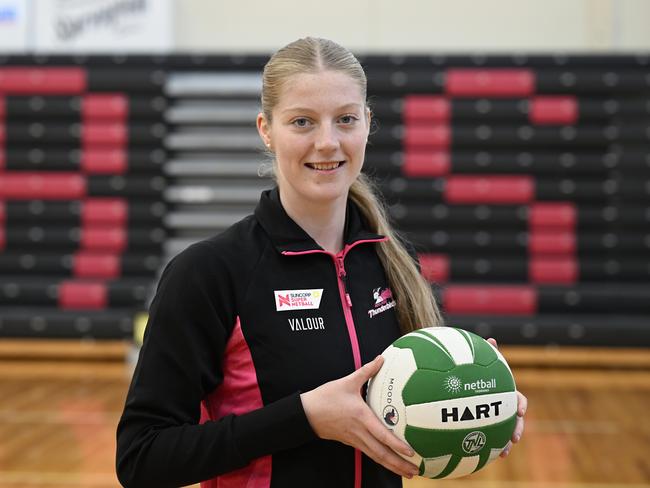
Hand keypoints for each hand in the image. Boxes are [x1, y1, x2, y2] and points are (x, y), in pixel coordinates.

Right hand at [300, 356, 419, 477]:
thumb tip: (381, 359)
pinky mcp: (351, 442)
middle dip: (399, 463)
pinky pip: (369, 453)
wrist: (306, 413)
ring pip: (376, 456)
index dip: (396, 444)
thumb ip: (367, 371)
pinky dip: (381, 460)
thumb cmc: (326, 397)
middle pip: (381, 453)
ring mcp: (355, 439)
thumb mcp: (347, 381)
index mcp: (361, 417)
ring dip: (392, 466)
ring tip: (408, 472)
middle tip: (416, 470)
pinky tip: (390, 462)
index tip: (410, 451)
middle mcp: (359, 432)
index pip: (382, 435)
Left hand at [487, 338, 526, 457]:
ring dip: (505, 443)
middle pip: (515, 420)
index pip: (518, 400)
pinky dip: (489, 446)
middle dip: (516, 429)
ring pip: (505, 432)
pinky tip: (483, 455)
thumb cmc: (478, 373)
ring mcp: (497, 418)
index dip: (520, 405)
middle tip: (514, 437)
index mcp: (506, 394)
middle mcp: (504, 407)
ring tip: (502, 452)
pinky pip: (490, 438)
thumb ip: (487, 355)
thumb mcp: (482, 365)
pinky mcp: (486, 427)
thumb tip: (491, 338)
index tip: (519, 411)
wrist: (468, 387)